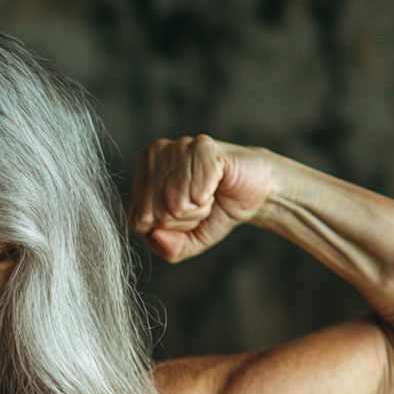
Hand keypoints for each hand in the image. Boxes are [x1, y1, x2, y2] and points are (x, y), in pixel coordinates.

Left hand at [127, 135, 275, 262]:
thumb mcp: (189, 241)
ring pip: (174, 203)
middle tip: (200, 203)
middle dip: (183, 219)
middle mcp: (152, 158)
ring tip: (207, 193)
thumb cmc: (216, 213)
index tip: (184, 216)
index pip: (138, 222)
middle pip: (155, 214)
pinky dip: (209, 194)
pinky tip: (216, 182)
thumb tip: (156, 235)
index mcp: (140, 180)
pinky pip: (195, 190)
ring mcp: (174, 148)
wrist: (255, 192)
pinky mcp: (199, 145)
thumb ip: (169, 248)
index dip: (167, 229)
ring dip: (199, 207)